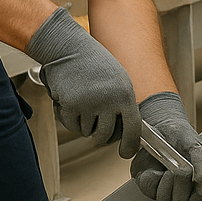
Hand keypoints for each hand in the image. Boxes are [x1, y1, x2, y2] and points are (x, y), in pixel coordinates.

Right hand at [26, 7, 140, 152]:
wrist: (68, 48)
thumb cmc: (92, 63)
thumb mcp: (117, 80)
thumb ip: (121, 103)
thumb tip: (125, 129)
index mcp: (125, 93)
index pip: (133, 127)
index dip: (129, 144)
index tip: (126, 152)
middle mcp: (110, 100)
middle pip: (106, 135)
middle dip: (99, 134)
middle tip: (93, 122)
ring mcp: (91, 104)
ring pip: (87, 131)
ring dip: (82, 122)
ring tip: (81, 100)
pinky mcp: (72, 105)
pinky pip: (71, 125)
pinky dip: (68, 118)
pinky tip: (69, 100)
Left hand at [130, 92, 201, 200]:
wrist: (162, 126)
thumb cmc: (182, 138)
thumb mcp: (195, 147)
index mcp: (195, 187)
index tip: (197, 187)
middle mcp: (178, 191)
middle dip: (182, 186)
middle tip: (183, 170)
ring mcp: (162, 188)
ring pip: (165, 200)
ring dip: (168, 182)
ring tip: (170, 168)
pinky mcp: (147, 184)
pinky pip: (149, 188)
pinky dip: (153, 177)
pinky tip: (156, 168)